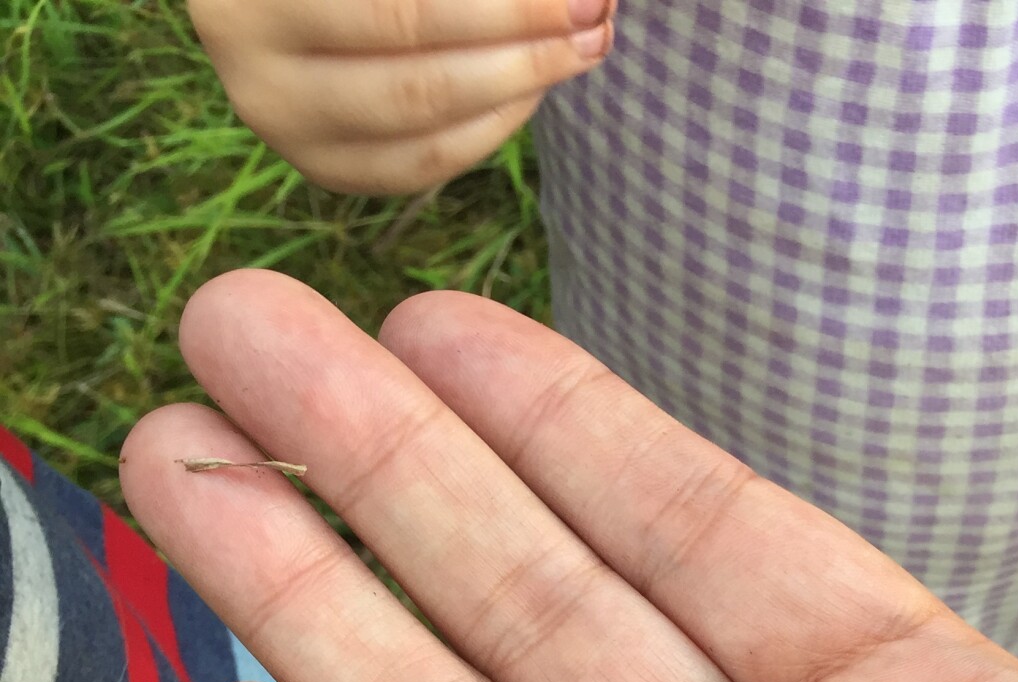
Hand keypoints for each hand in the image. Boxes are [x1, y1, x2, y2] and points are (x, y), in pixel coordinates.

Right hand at [188, 0, 611, 194]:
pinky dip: (489, 128)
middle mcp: (256, 67)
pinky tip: (532, 88)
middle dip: (522, 47)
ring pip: (423, 130)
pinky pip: (420, 165)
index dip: (505, 8)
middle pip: (416, 76)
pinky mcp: (320, 164)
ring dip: (518, 89)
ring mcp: (284, 129)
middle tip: (596, 18)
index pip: (402, 14)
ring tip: (583, 46)